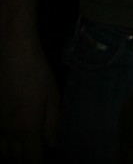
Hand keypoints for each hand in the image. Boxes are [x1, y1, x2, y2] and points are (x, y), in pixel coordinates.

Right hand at [0, 42, 58, 163]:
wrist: (11, 53)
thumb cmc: (36, 72)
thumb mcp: (53, 96)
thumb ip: (53, 123)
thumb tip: (55, 145)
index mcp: (27, 127)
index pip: (31, 159)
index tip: (51, 161)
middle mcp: (8, 131)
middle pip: (15, 158)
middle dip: (28, 160)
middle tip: (42, 155)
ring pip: (3, 150)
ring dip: (15, 154)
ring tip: (30, 148)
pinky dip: (6, 144)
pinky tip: (16, 137)